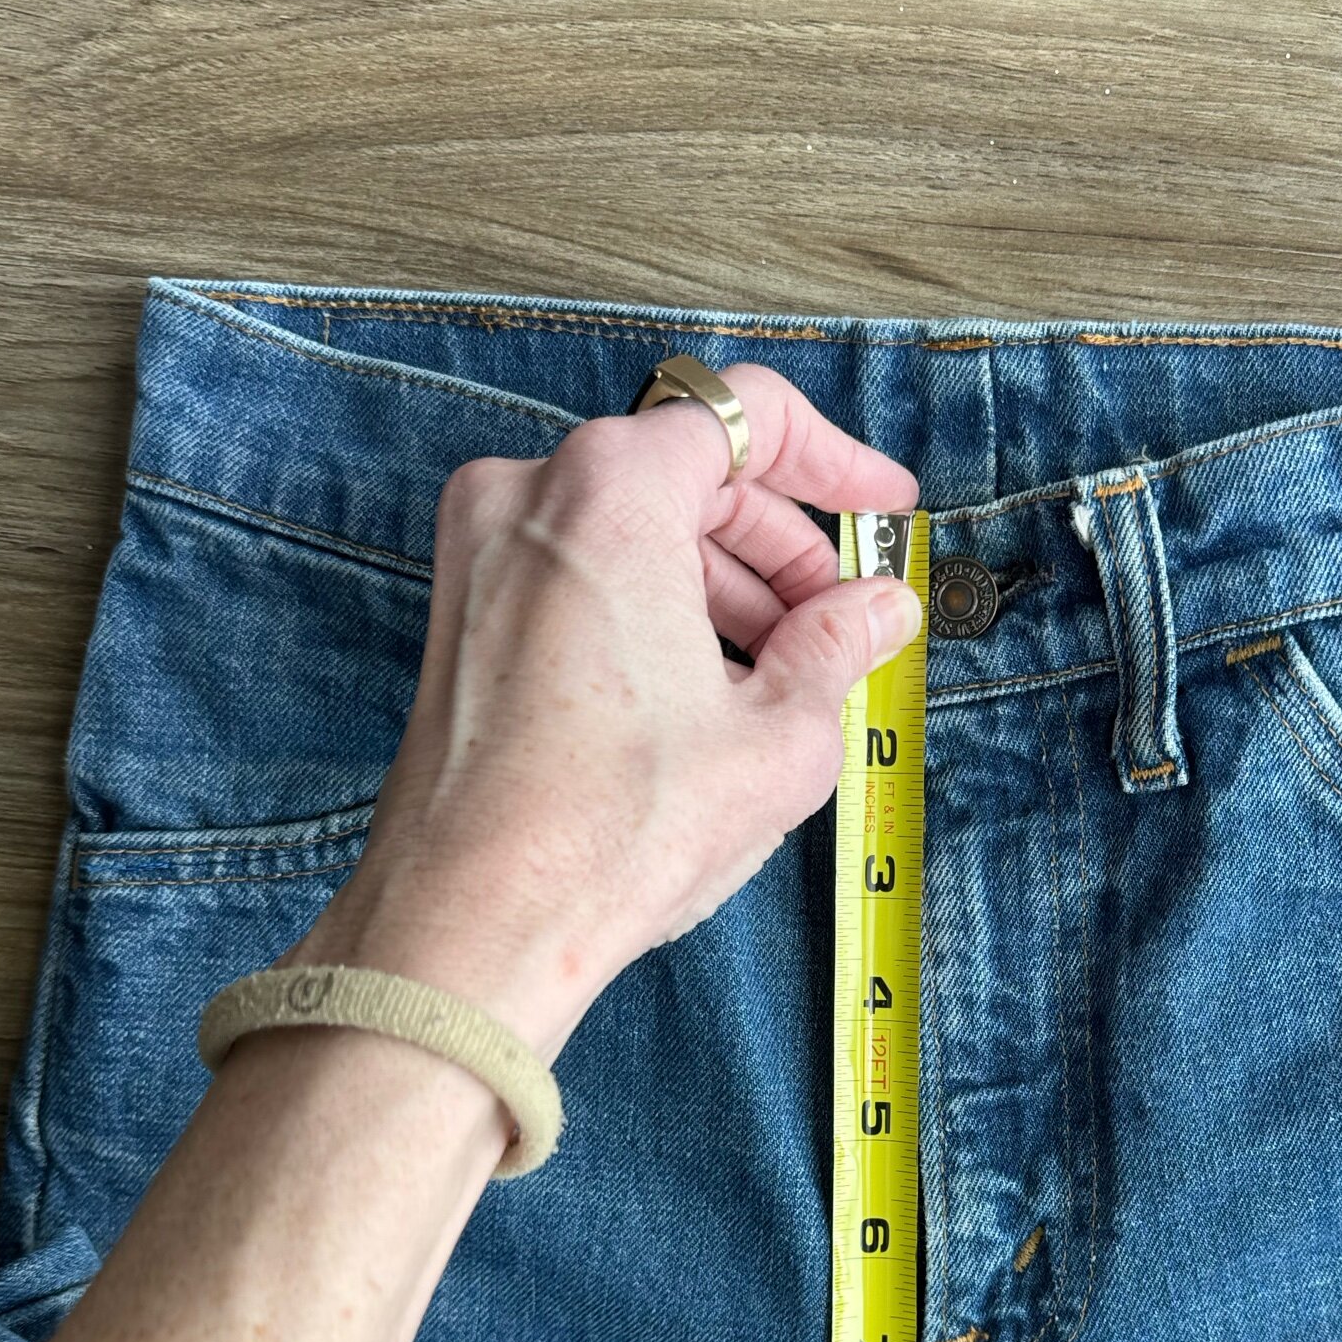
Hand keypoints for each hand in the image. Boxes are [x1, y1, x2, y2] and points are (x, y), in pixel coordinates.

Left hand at [276, 366, 922, 1059]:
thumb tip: (879, 610)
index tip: (881, 510)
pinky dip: (652, 613)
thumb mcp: (779, 735)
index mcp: (611, 488)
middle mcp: (527, 496)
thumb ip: (841, 645)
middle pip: (688, 475)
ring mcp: (478, 557)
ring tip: (783, 679)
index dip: (837, 462)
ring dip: (720, 586)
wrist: (476, 925)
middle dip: (779, 546)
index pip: (748, 416)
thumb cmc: (606, 830)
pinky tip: (704, 699)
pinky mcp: (461, 621)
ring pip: (633, 529)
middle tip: (841, 622)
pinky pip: (580, 577)